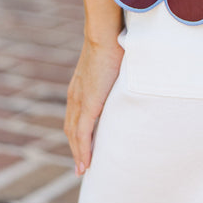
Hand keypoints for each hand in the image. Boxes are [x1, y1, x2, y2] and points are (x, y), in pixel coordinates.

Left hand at [64, 36, 123, 174]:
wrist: (105, 34)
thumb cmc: (114, 40)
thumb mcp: (114, 59)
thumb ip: (117, 68)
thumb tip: (131, 64)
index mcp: (80, 85)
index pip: (74, 114)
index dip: (77, 131)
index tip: (83, 144)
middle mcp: (75, 95)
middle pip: (71, 128)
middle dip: (76, 147)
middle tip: (82, 164)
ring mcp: (80, 100)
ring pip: (74, 135)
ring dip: (78, 153)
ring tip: (84, 168)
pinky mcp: (87, 105)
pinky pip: (83, 135)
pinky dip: (83, 151)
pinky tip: (85, 164)